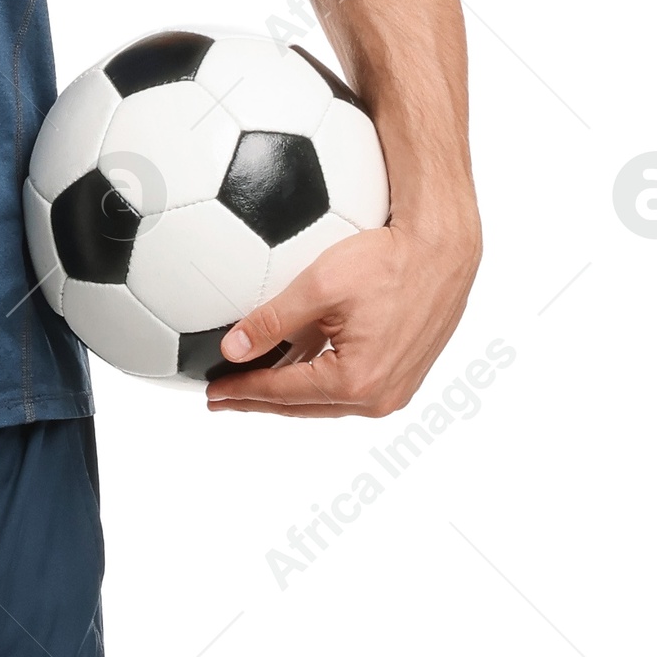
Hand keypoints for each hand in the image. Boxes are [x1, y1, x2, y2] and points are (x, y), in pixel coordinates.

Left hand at [206, 213, 480, 417]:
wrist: (444, 250)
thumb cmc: (391, 259)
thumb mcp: (320, 284)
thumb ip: (271, 321)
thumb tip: (231, 349)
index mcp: (356, 381)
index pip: (281, 392)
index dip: (242, 391)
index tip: (212, 391)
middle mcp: (379, 398)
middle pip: (302, 406)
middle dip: (259, 402)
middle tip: (222, 399)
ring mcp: (395, 391)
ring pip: (325, 402)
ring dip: (288, 395)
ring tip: (252, 390)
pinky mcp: (405, 376)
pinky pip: (350, 389)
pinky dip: (318, 383)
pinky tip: (296, 370)